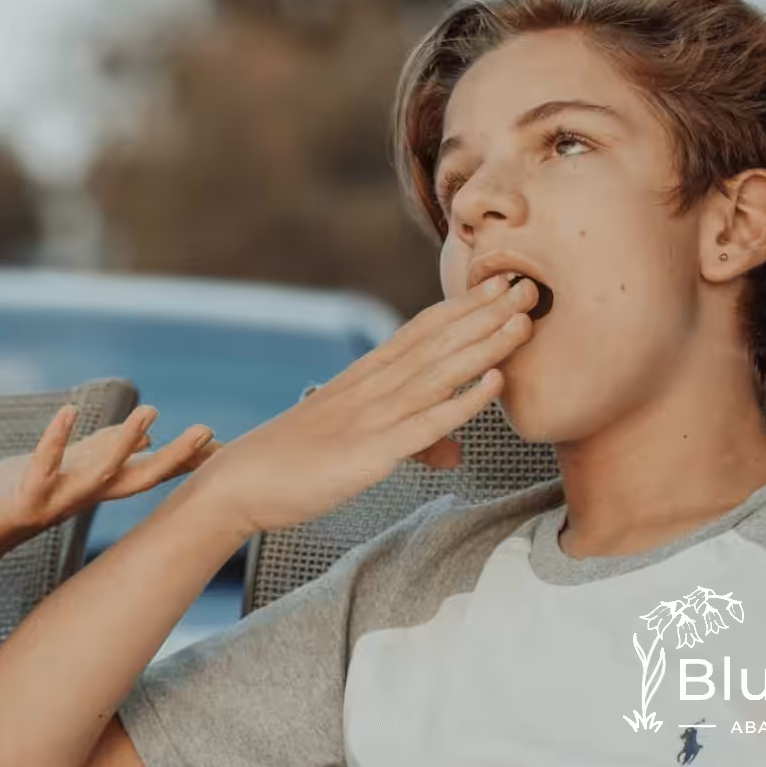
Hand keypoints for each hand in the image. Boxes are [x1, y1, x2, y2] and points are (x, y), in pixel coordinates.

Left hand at [0, 404, 218, 567]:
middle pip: (136, 478)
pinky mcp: (23, 502)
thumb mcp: (65, 467)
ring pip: (98, 475)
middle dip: (173, 457)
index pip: (144, 471)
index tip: (218, 442)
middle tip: (208, 432)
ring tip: (149, 413)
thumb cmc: (11, 495)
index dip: (179, 458)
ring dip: (123, 444)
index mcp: (92, 487)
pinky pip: (42, 468)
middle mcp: (81, 498)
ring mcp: (54, 502)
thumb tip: (145, 438)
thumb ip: (100, 451)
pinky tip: (66, 413)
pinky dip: (55, 441)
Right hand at [191, 273, 538, 535]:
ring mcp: (370, 417)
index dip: (461, 306)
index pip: (419, 332)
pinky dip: (464, 401)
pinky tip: (496, 382)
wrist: (236, 484)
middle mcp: (368, 388)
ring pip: (438, 373)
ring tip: (524, 318)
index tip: (498, 282)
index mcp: (361, 379)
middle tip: (529, 284)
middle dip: (485, 313)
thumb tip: (453, 454)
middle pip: (436, 342)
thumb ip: (410, 444)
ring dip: (484, 343)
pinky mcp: (370, 452)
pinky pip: (426, 423)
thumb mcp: (356, 448)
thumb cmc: (289, 467)